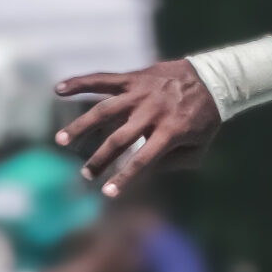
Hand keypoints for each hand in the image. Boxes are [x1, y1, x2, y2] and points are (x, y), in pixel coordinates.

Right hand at [54, 61, 224, 194]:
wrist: (213, 79)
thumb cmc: (206, 118)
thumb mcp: (200, 147)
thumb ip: (174, 162)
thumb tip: (145, 171)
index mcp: (170, 132)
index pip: (142, 161)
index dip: (124, 178)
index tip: (107, 193)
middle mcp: (152, 113)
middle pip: (119, 139)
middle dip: (100, 160)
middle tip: (86, 174)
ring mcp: (140, 94)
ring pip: (103, 110)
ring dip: (80, 125)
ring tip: (62, 140)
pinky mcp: (133, 78)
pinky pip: (102, 79)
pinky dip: (79, 83)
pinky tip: (58, 90)